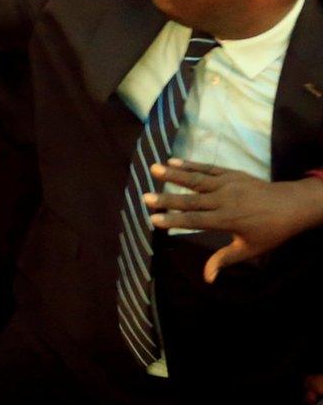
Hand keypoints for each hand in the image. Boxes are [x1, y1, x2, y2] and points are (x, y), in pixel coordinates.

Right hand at [147, 162, 322, 281]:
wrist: (293, 205)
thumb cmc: (271, 231)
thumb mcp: (250, 249)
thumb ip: (225, 259)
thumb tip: (207, 278)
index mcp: (228, 220)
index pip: (195, 221)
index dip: (174, 221)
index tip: (153, 219)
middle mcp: (224, 200)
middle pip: (191, 200)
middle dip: (167, 199)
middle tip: (145, 197)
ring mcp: (228, 184)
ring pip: (196, 180)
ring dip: (173, 175)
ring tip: (153, 169)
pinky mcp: (232, 173)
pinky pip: (208, 168)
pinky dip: (190, 164)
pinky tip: (173, 161)